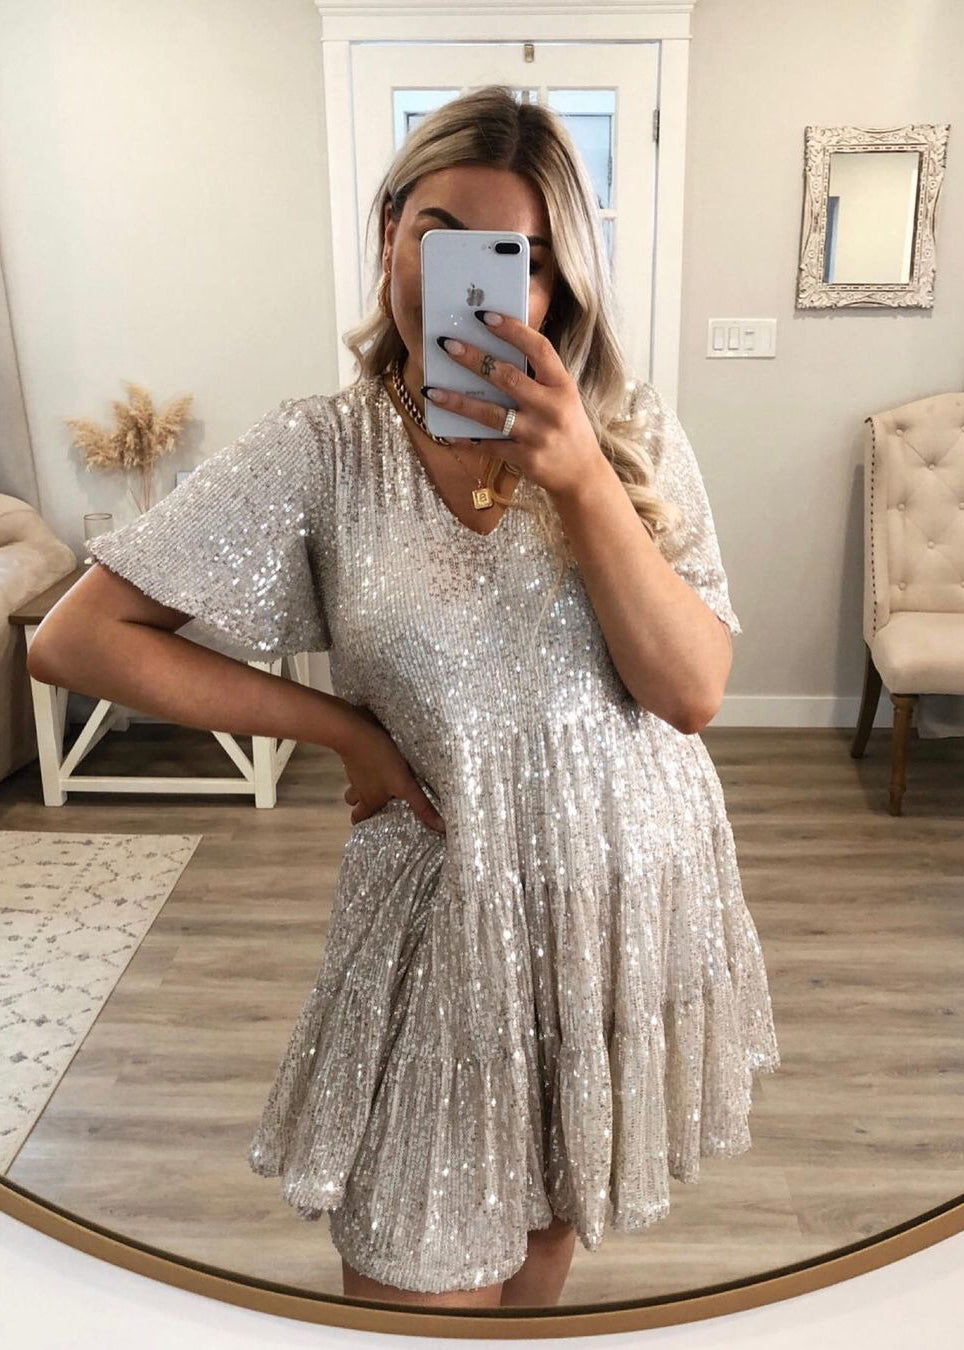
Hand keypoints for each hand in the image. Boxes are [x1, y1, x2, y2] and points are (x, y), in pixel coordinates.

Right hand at [340, 704, 445, 833]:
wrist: (354, 730)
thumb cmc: (379, 759)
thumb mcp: (405, 785)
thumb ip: (422, 806)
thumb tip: (441, 828)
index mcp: (369, 799)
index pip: (359, 820)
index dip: (364, 824)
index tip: (374, 826)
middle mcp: (359, 788)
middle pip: (355, 803)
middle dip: (362, 804)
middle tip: (379, 802)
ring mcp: (353, 770)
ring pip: (355, 783)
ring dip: (364, 783)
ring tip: (381, 779)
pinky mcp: (354, 752)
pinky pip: (358, 762)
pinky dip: (366, 763)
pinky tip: (380, 757)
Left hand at [425, 311, 604, 499]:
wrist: (582, 475)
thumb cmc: (567, 427)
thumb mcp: (563, 397)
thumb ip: (537, 378)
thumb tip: (493, 355)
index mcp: (563, 385)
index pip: (539, 349)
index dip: (512, 330)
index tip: (485, 316)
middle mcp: (552, 408)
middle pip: (508, 378)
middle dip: (474, 359)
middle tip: (447, 345)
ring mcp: (538, 435)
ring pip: (491, 414)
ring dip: (458, 402)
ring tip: (432, 391)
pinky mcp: (525, 458)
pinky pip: (489, 447)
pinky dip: (467, 440)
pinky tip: (448, 434)